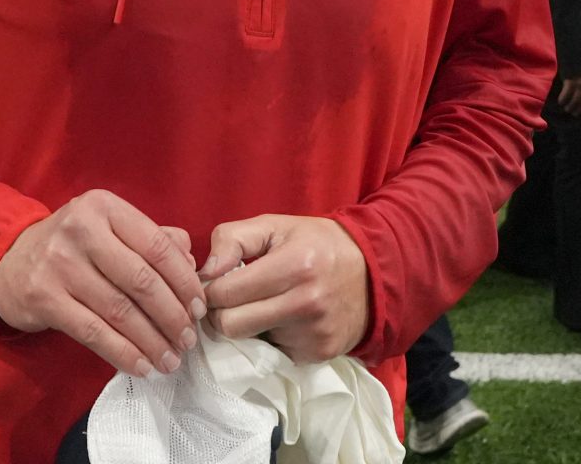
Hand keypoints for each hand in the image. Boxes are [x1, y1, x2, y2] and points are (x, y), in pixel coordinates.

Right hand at [0, 189, 203, 377]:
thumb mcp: (110, 228)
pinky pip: (93, 332)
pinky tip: (142, 366)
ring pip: (120, 311)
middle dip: (172, 316)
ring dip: (151, 341)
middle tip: (188, 340)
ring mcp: (60, 264)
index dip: (184, 281)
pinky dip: (122, 353)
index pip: (157, 245)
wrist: (11, 261)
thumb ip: (153, 239)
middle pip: (141, 280)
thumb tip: (192, 265)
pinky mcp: (44, 298)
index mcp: (104, 207)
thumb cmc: (75, 245)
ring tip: (171, 360)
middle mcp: (81, 230)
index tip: (199, 308)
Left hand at [201, 214, 369, 363]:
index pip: (225, 293)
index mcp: (293, 265)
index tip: (218, 283)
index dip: (211, 289)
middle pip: (231, 326)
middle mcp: (305, 303)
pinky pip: (274, 353)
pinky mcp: (319, 354)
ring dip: (249, 326)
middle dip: (222, 313)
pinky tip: (287, 320)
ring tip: (266, 304)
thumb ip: (232, 239)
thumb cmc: (315, 243)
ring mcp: (314, 334)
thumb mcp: (275, 226)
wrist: (374, 271)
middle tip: (232, 299)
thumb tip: (205, 272)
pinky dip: (273, 338)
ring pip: (250, 341)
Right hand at [557, 70, 580, 115]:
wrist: (578, 48)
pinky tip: (561, 102)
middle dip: (579, 109)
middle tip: (574, 113)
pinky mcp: (571, 81)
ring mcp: (580, 83)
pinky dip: (563, 99)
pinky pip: (566, 94)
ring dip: (571, 106)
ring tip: (567, 109)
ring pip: (575, 100)